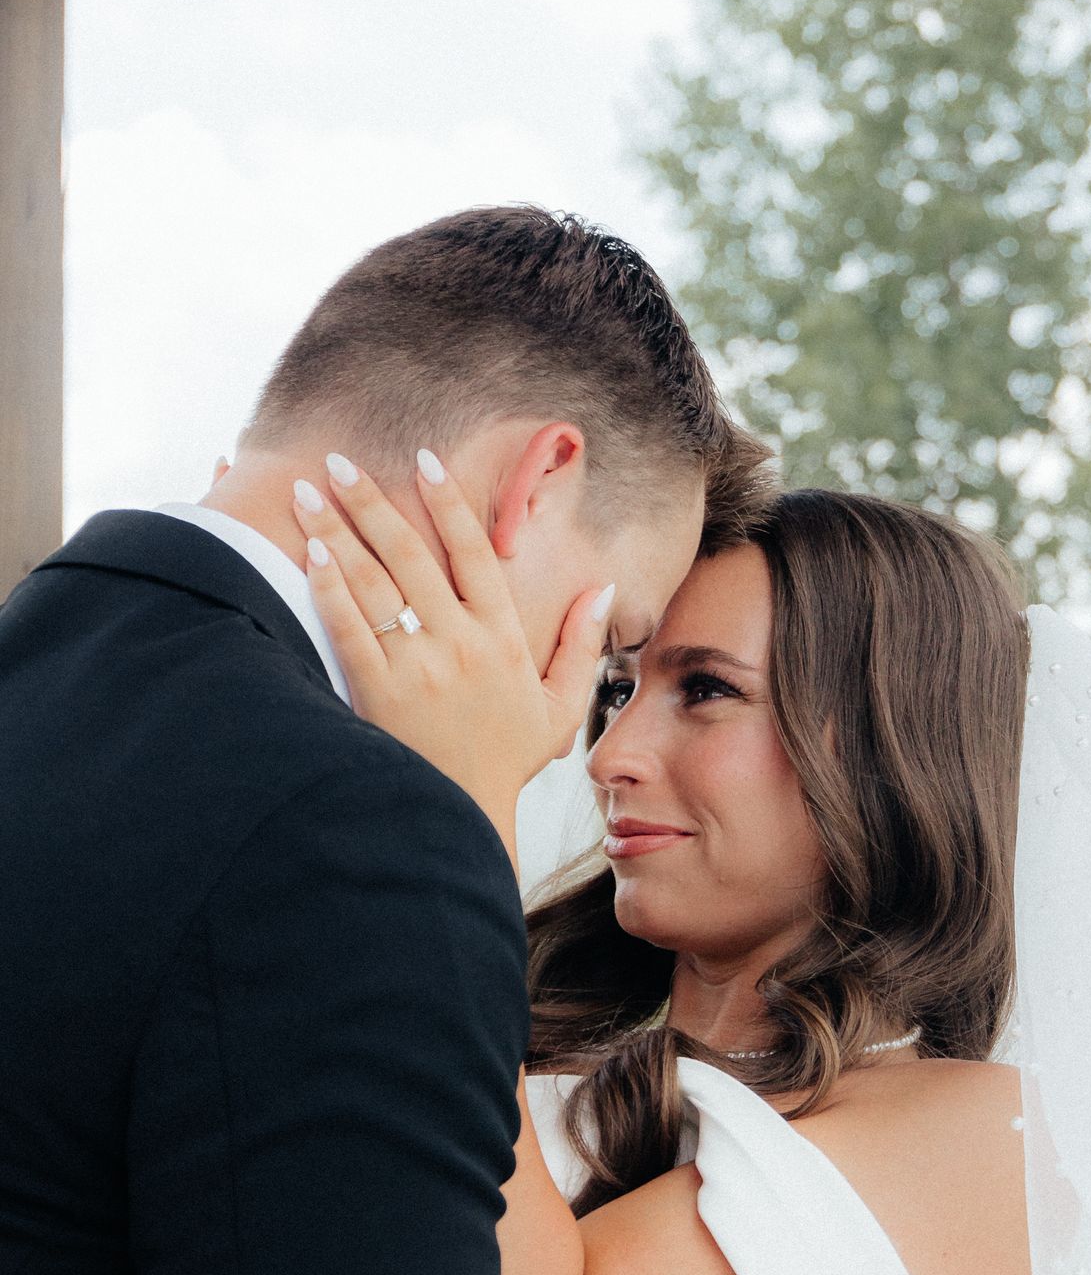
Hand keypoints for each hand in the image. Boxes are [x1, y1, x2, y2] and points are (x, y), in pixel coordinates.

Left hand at [291, 450, 612, 835]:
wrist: (461, 815)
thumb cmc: (507, 760)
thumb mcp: (560, 707)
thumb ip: (581, 645)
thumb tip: (601, 590)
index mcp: (503, 639)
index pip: (475, 553)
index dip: (449, 503)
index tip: (424, 459)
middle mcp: (460, 644)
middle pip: (411, 555)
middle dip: (370, 501)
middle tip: (338, 459)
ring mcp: (417, 667)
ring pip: (372, 583)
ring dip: (335, 531)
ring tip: (305, 491)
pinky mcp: (377, 691)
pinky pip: (349, 628)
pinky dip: (328, 587)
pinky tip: (308, 553)